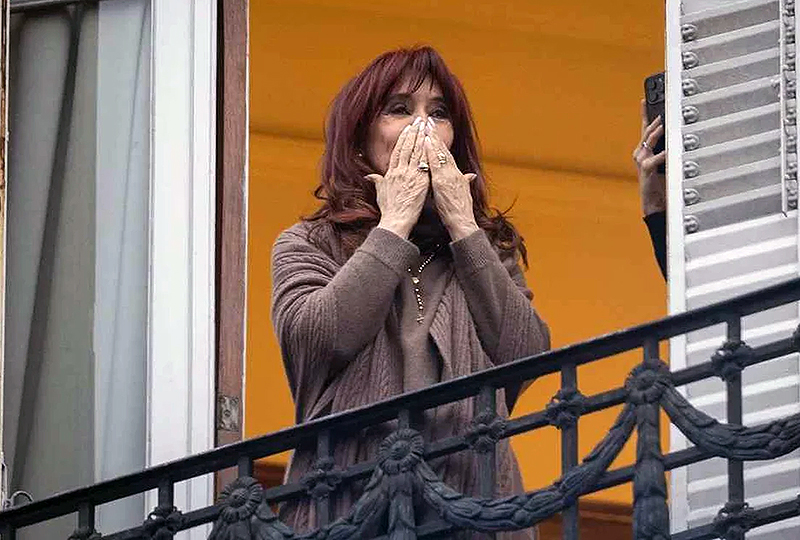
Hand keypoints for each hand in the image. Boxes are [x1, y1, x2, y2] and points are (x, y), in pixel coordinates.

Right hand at [366, 117, 429, 238]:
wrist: (396, 220)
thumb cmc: (389, 210)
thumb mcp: (380, 193)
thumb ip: (377, 181)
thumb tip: (370, 176)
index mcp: (390, 173)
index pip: (397, 151)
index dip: (403, 139)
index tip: (407, 129)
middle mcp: (399, 171)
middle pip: (406, 148)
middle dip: (412, 133)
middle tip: (417, 121)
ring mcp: (410, 175)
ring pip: (415, 152)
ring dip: (420, 137)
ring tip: (424, 126)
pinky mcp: (420, 181)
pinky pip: (423, 162)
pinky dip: (426, 151)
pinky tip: (430, 142)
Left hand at [424, 119, 479, 240]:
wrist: (462, 222)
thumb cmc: (460, 211)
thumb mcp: (462, 193)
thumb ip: (465, 182)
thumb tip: (470, 176)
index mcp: (455, 175)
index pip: (446, 155)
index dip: (440, 142)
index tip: (433, 131)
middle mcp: (452, 172)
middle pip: (442, 150)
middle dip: (435, 135)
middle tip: (428, 121)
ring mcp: (448, 176)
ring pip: (439, 153)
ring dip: (432, 138)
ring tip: (425, 126)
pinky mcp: (443, 181)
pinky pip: (435, 164)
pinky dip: (431, 152)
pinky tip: (426, 142)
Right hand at [633, 99, 666, 215]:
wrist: (655, 203)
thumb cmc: (661, 184)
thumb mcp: (665, 163)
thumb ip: (669, 150)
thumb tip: (679, 136)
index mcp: (644, 151)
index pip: (644, 128)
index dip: (645, 113)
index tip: (645, 99)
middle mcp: (640, 153)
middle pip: (647, 131)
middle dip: (654, 118)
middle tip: (662, 105)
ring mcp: (641, 161)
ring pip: (649, 140)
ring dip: (657, 130)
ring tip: (664, 121)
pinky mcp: (645, 170)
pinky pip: (655, 157)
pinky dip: (663, 152)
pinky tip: (669, 149)